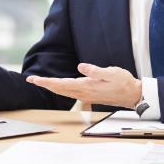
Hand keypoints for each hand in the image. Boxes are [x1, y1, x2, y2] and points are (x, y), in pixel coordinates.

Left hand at [26, 64, 142, 107]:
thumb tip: (81, 67)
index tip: (35, 79)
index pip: (62, 83)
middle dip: (44, 84)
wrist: (132, 95)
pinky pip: (70, 94)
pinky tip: (58, 87)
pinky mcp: (89, 96)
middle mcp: (84, 93)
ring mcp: (86, 96)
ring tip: (40, 82)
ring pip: (64, 92)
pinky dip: (60, 89)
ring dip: (51, 87)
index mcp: (86, 86)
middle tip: (31, 80)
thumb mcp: (111, 72)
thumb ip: (95, 70)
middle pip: (59, 89)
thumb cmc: (123, 82)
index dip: (47, 81)